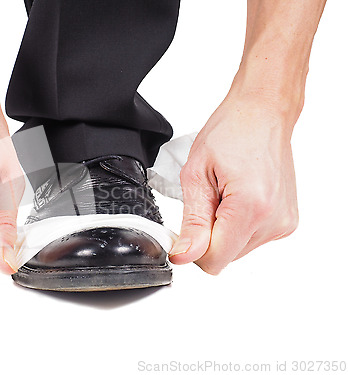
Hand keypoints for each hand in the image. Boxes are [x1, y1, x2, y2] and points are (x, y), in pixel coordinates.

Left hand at [169, 95, 298, 274]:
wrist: (262, 113)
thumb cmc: (231, 132)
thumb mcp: (196, 175)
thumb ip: (192, 222)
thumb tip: (184, 256)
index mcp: (251, 208)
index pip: (214, 261)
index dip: (193, 247)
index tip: (188, 224)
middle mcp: (273, 221)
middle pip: (225, 257)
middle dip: (208, 234)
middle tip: (209, 198)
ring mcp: (283, 223)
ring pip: (236, 249)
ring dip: (223, 228)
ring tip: (225, 193)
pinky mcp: (286, 222)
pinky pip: (250, 238)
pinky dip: (237, 224)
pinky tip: (238, 197)